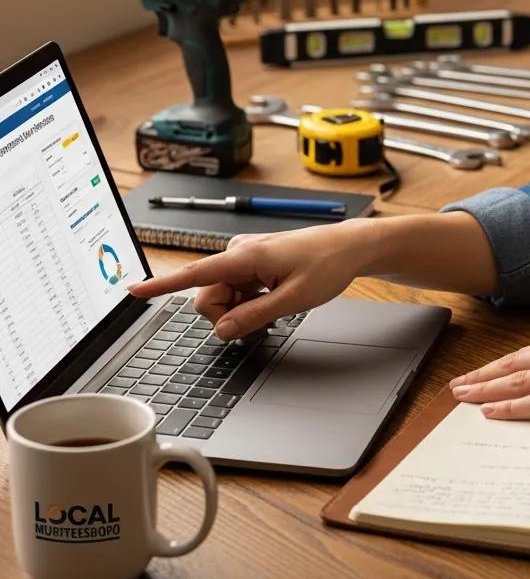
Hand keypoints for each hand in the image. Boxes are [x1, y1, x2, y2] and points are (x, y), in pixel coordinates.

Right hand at [128, 219, 374, 338]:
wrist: (348, 247)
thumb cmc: (327, 265)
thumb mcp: (294, 300)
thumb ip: (254, 316)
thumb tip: (222, 331)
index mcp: (244, 256)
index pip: (194, 274)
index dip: (161, 285)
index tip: (132, 292)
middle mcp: (238, 252)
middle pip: (207, 297)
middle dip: (228, 315)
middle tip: (264, 317)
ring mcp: (243, 257)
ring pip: (221, 297)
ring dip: (241, 309)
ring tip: (274, 304)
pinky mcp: (250, 262)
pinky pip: (234, 290)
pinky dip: (248, 301)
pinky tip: (271, 299)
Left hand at [449, 328, 529, 425]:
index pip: (529, 353)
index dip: (501, 364)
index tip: (481, 371)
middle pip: (515, 364)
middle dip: (483, 375)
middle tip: (457, 385)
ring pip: (518, 381)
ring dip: (486, 389)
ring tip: (462, 397)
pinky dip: (511, 407)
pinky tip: (491, 411)